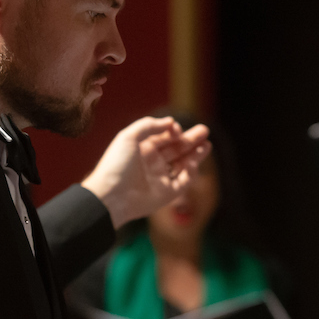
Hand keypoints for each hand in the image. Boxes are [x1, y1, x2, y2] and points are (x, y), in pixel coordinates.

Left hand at [82, 117, 211, 227]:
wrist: (111, 196)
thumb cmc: (116, 164)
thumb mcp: (128, 136)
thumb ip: (148, 125)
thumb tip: (171, 122)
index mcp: (143, 149)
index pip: (164, 137)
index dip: (173, 131)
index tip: (177, 129)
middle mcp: (153, 163)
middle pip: (177, 149)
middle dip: (191, 140)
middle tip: (205, 131)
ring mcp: (161, 178)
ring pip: (183, 164)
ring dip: (196, 154)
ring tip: (207, 145)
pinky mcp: (167, 193)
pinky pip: (183, 181)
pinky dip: (190, 172)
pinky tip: (192, 162)